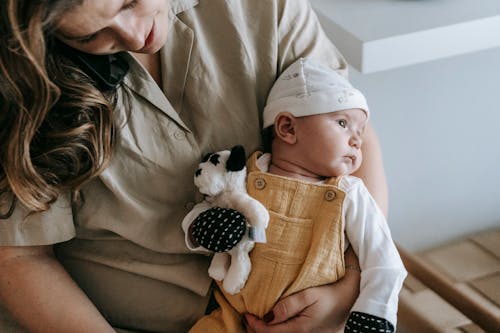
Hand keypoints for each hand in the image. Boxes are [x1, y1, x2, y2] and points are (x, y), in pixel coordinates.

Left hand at [244, 247, 360, 332]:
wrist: (353, 300)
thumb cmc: (332, 294)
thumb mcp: (309, 295)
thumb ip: (288, 306)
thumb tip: (268, 316)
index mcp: (299, 329)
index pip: (268, 332)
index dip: (254, 324)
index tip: (246, 313)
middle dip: (257, 329)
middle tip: (248, 317)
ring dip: (267, 330)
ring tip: (257, 320)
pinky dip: (277, 329)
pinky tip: (274, 322)